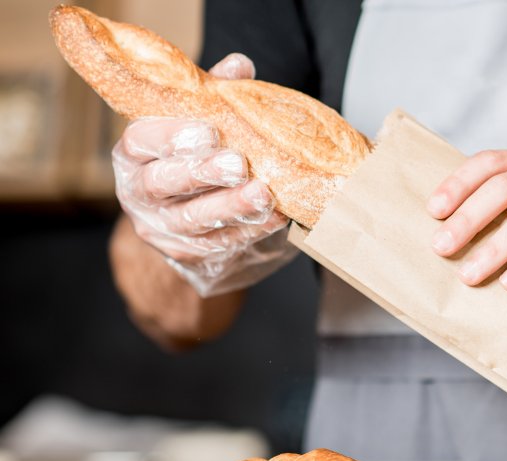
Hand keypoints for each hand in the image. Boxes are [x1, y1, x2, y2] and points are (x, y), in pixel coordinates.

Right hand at [112, 53, 295, 296]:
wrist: (190, 222)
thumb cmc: (196, 159)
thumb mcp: (200, 124)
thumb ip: (215, 97)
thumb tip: (239, 65)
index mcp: (135, 153)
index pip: (141, 141)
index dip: (172, 136)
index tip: (208, 131)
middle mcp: (139, 192)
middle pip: (163, 183)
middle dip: (202, 173)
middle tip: (238, 164)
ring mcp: (161, 227)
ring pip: (193, 219)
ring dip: (231, 206)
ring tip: (264, 194)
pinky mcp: (188, 254)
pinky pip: (219, 243)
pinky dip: (250, 229)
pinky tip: (276, 216)